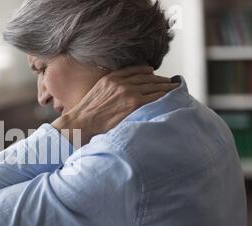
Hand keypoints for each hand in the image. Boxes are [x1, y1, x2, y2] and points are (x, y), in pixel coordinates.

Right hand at [52, 66, 178, 145]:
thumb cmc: (86, 114)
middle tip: (172, 83)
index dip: (149, 73)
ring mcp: (129, 92)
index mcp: (112, 77)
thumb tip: (119, 93)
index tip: (155, 76)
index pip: (137, 70)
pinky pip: (155, 97)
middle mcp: (122, 82)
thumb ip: (110, 88)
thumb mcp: (96, 92)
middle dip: (161, 80)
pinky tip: (173, 98)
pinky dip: (166, 96)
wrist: (80, 123)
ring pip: (154, 86)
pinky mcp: (134, 104)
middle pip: (148, 77)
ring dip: (167, 87)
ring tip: (175, 89)